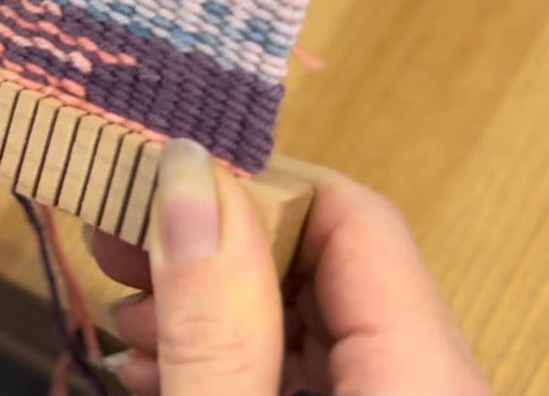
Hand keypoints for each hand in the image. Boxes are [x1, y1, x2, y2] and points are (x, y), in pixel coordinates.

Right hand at [93, 141, 491, 395]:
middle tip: (119, 238)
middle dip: (211, 247)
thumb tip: (187, 174)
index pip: (356, 217)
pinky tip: (157, 363)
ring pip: (306, 322)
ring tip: (127, 312)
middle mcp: (428, 386)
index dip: (256, 181)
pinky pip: (306, 376)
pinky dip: (229, 359)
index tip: (166, 176)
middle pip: (326, 265)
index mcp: (426, 380)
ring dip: (207, 306)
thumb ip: (214, 322)